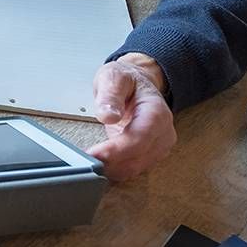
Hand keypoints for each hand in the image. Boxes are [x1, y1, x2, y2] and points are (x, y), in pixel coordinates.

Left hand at [85, 54, 175, 180]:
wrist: (137, 84)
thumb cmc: (128, 80)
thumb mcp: (114, 77)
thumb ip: (111, 94)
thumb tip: (108, 115)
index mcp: (156, 112)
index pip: (139, 138)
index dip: (116, 151)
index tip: (94, 154)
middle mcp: (163, 133)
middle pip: (137, 158)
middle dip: (110, 162)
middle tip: (83, 159)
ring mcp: (158, 146)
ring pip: (134, 168)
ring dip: (111, 168)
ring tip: (88, 160)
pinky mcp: (149, 155)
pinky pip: (132, 169)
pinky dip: (114, 169)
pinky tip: (99, 162)